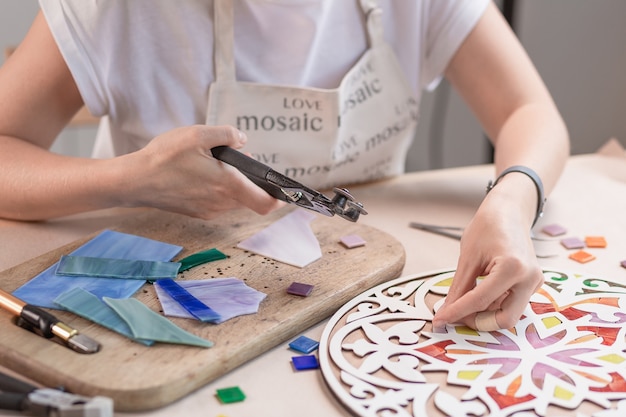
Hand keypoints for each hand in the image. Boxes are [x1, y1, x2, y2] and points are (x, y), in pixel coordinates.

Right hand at [118, 125, 282, 218]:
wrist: (133, 181)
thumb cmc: (164, 158)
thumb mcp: (197, 134)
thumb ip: (226, 134)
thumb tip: (242, 140)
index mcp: (227, 185)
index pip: (265, 203)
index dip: (277, 198)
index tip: (281, 189)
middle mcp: (221, 203)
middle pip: (250, 198)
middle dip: (251, 181)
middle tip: (237, 159)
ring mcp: (208, 211)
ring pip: (234, 200)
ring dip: (234, 184)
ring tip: (215, 163)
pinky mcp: (196, 212)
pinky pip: (218, 202)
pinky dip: (219, 190)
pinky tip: (202, 173)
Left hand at [432, 187, 543, 330]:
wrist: (508, 212)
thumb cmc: (487, 228)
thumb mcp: (467, 258)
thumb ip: (459, 288)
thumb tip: (447, 311)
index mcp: (512, 268)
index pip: (479, 301)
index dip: (456, 313)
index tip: (439, 321)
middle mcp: (529, 278)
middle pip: (504, 319)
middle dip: (479, 321)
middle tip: (457, 314)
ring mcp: (534, 282)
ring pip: (509, 314)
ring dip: (486, 313)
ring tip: (467, 297)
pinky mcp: (534, 284)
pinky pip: (512, 304)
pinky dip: (494, 304)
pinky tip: (481, 291)